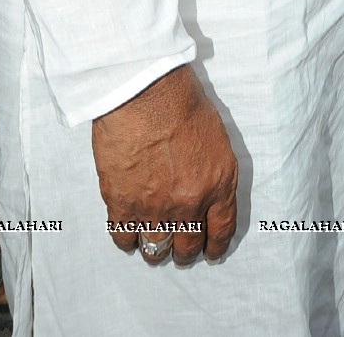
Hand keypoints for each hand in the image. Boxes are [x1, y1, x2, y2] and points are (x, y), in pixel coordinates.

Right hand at [92, 65, 238, 264]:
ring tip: (154, 243)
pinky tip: (129, 232)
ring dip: (156, 249)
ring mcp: (154, 208)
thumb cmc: (180, 100)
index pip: (222, 230)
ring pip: (156, 249)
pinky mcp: (122, 205)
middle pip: (188, 246)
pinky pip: (124, 238)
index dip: (215, 246)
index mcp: (218, 184)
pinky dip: (127, 239)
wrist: (145, 92)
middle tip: (180, 248)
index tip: (210, 253)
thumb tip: (205, 190)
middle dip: (185, 250)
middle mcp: (189, 204)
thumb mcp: (216, 136)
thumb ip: (213, 171)